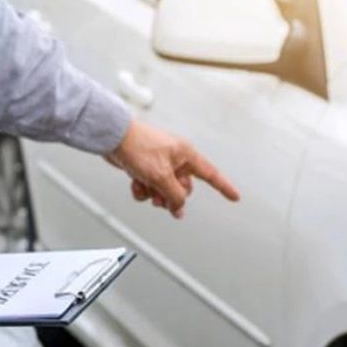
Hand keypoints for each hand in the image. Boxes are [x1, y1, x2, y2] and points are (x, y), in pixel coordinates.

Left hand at [105, 119, 239, 218]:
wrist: (112, 137)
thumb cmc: (138, 146)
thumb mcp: (161, 176)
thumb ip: (174, 196)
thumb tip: (179, 209)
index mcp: (186, 155)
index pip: (211, 174)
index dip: (224, 187)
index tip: (234, 197)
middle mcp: (175, 158)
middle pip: (183, 188)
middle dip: (171, 196)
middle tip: (160, 199)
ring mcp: (160, 163)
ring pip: (164, 190)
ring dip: (154, 194)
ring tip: (145, 188)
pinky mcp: (145, 167)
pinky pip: (150, 186)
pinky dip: (142, 188)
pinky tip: (135, 182)